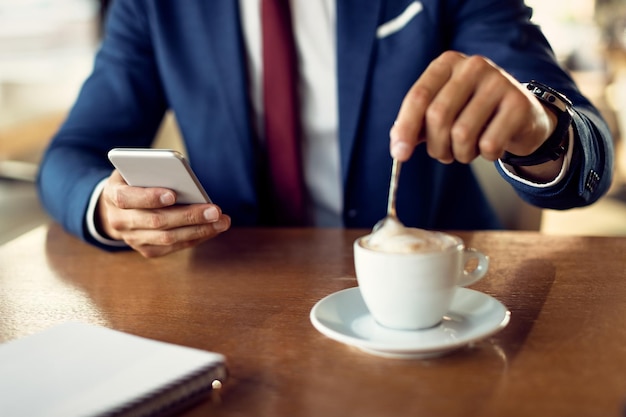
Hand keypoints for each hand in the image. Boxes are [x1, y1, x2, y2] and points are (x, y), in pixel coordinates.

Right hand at [96, 171, 230, 256]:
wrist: (116, 209)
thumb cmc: (133, 182)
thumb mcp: (135, 170)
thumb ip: (152, 171)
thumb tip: (183, 176)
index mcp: (112, 195)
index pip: (127, 198)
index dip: (149, 197)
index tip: (173, 194)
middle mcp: (119, 221)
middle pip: (156, 221)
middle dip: (188, 216)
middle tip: (215, 210)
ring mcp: (132, 239)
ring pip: (168, 238)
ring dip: (199, 230)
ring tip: (222, 221)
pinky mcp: (146, 250)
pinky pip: (174, 247)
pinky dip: (196, 237)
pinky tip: (214, 228)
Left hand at [390, 51, 560, 178]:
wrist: (522, 117)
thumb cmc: (472, 115)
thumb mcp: (442, 113)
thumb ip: (416, 126)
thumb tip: (398, 148)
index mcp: (447, 64)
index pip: (418, 96)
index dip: (405, 127)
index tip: (399, 154)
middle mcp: (473, 66)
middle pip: (438, 116)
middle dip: (436, 146)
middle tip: (442, 156)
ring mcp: (499, 81)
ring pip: (462, 134)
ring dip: (460, 154)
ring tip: (467, 150)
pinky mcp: (519, 103)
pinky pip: (489, 144)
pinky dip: (485, 155)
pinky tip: (491, 146)